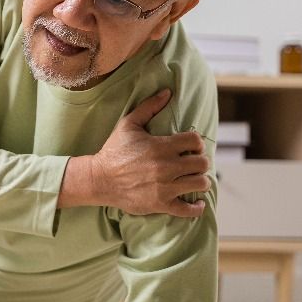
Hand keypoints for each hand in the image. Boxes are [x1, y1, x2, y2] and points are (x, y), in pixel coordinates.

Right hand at [89, 88, 210, 216]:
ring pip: (200, 184)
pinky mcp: (160, 204)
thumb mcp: (128, 125)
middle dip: (199, 162)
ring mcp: (164, 187)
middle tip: (192, 163)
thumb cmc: (114, 151)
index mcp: (161, 146)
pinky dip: (196, 208)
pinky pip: (188, 210)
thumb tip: (168, 92)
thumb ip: (149, 107)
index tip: (190, 147)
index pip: (195, 141)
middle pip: (202, 163)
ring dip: (200, 181)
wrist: (98, 179)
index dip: (196, 143)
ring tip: (194, 179)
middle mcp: (166, 167)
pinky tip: (197, 203)